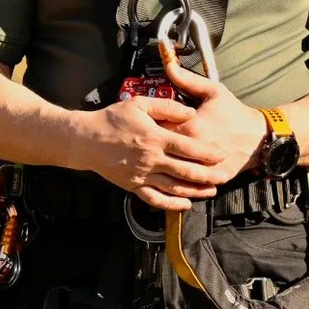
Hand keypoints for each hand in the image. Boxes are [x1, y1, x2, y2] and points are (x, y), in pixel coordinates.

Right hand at [71, 95, 228, 211]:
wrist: (85, 140)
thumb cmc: (112, 119)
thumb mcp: (139, 104)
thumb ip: (167, 107)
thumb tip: (190, 112)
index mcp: (155, 138)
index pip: (188, 148)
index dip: (207, 153)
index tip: (221, 155)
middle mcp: (151, 159)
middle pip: (185, 171)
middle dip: (206, 176)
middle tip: (222, 177)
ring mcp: (142, 174)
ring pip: (173, 187)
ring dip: (194, 191)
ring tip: (210, 191)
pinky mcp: (133, 185)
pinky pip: (155, 199)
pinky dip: (171, 204)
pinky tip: (184, 204)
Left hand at [160, 57, 266, 185]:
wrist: (259, 137)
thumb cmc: (235, 113)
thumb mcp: (214, 91)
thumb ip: (188, 80)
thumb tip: (169, 66)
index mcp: (191, 127)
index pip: (158, 129)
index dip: (150, 127)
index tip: (147, 125)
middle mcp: (194, 149)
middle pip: (163, 151)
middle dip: (156, 148)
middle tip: (150, 144)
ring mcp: (203, 166)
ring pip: (175, 170)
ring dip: (167, 166)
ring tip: (160, 160)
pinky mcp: (211, 178)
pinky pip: (191, 183)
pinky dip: (182, 180)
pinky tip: (176, 175)